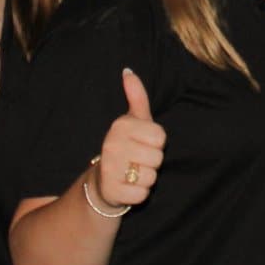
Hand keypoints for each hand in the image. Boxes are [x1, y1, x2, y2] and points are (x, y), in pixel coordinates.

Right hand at [94, 69, 164, 208]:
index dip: (156, 144)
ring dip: (146, 178)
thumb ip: (136, 97)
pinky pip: (142, 194)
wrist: (102, 180)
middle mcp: (113, 144)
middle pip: (158, 157)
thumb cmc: (125, 146)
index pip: (161, 137)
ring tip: (132, 173)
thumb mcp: (132, 120)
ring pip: (151, 176)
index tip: (142, 144)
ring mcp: (110, 168)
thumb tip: (128, 71)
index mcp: (121, 126)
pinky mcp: (112, 191)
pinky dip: (139, 194)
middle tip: (137, 161)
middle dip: (152, 162)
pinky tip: (128, 187)